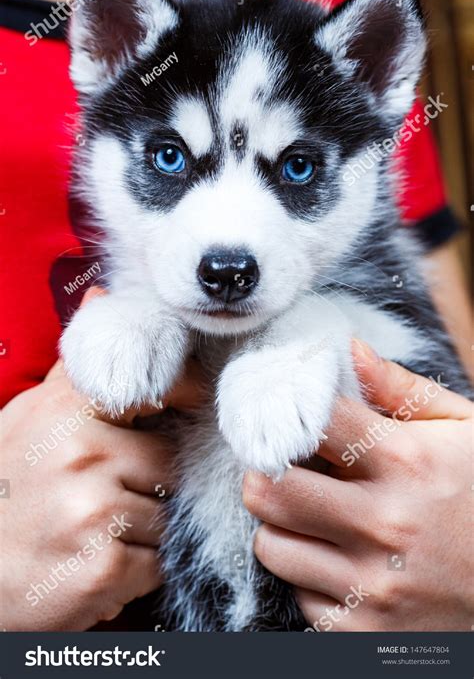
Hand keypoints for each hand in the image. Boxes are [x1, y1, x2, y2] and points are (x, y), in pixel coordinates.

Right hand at [0, 289, 202, 630]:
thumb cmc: (7, 488)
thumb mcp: (31, 416)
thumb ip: (76, 367)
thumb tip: (101, 295)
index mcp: (65, 411)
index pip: (153, 390)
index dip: (180, 398)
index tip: (186, 408)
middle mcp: (81, 453)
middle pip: (168, 463)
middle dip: (151, 485)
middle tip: (109, 497)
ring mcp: (93, 510)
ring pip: (168, 514)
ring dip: (145, 529)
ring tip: (98, 531)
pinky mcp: (103, 566)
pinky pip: (158, 561)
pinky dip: (138, 569)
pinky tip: (98, 562)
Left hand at [243, 340, 472, 630]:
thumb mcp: (466, 431)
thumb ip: (403, 391)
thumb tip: (349, 350)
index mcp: (408, 462)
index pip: (312, 422)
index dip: (289, 412)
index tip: (284, 416)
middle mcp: (385, 523)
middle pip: (270, 488)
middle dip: (264, 473)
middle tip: (278, 469)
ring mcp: (374, 584)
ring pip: (270, 544)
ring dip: (280, 526)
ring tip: (310, 516)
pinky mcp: (365, 632)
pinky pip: (299, 594)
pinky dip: (311, 575)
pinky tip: (341, 561)